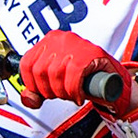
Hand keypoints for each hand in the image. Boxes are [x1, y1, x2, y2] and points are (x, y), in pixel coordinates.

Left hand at [18, 31, 137, 112]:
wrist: (112, 78)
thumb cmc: (83, 76)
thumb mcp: (54, 82)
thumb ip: (37, 91)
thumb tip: (30, 99)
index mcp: (48, 40)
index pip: (26, 64)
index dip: (32, 84)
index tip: (43, 91)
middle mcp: (59, 38)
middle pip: (39, 71)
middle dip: (49, 90)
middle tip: (61, 93)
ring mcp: (74, 44)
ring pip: (54, 74)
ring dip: (62, 92)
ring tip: (71, 93)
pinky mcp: (88, 54)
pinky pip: (72, 78)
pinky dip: (74, 91)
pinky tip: (79, 95)